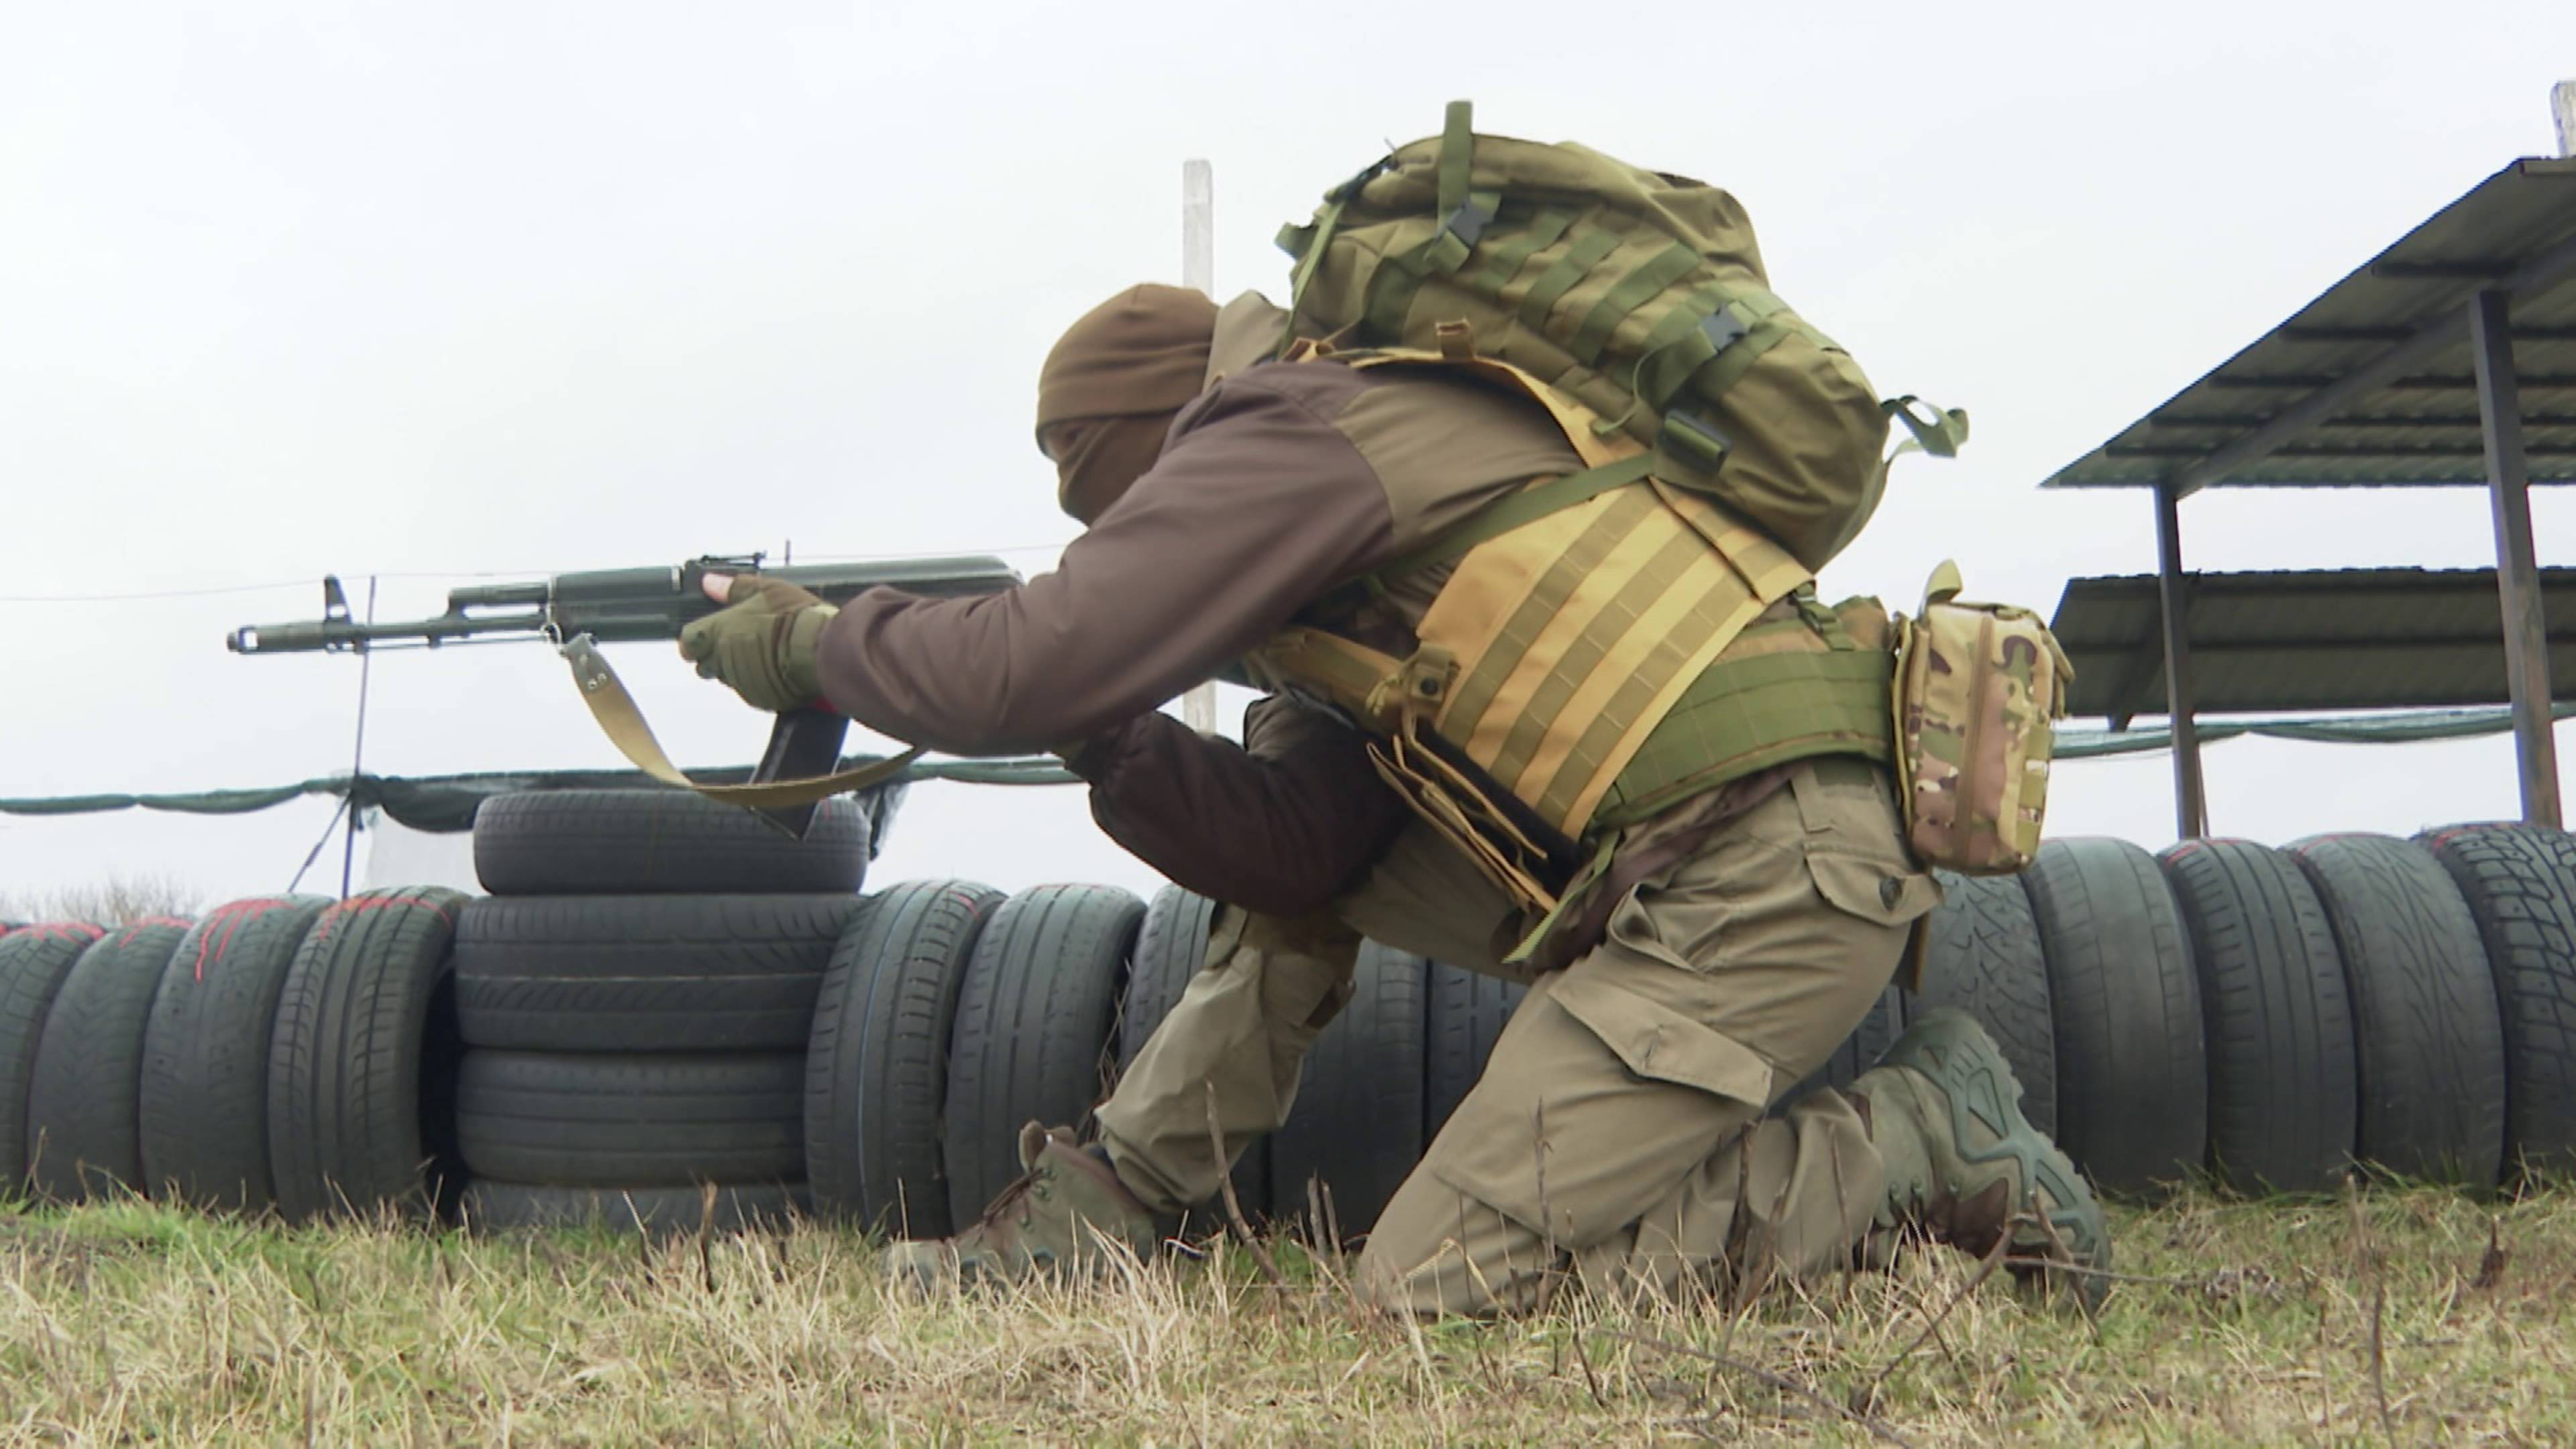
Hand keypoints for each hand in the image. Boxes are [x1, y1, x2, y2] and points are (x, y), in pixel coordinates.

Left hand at [676, 572, 837, 712]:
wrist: (821, 650)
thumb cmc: (793, 618)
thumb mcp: (766, 590)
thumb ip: (733, 588)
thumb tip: (709, 582)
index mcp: (718, 632)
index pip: (688, 643)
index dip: (695, 641)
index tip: (705, 637)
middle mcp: (723, 660)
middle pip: (707, 664)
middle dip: (718, 655)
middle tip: (742, 641)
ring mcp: (740, 682)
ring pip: (728, 677)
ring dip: (739, 667)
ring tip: (765, 653)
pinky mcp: (758, 699)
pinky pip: (749, 690)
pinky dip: (758, 681)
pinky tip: (776, 668)